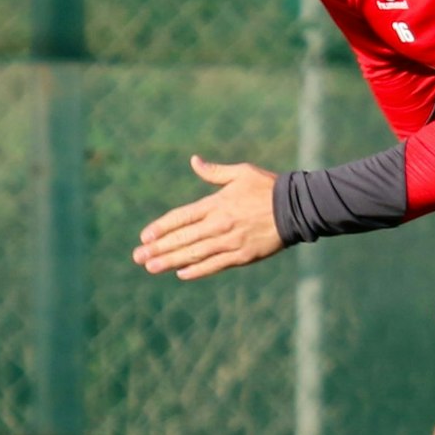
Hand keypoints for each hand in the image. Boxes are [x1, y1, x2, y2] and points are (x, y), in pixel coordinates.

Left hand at [133, 156, 284, 280]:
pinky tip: (182, 273)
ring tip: (152, 267)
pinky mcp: (243, 256)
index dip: (161, 227)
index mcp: (216, 203)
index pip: (181, 217)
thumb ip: (214, 172)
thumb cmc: (268, 187)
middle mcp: (219, 224)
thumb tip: (194, 161)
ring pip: (195, 254)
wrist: (296, 208)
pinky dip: (198, 270)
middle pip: (183, 238)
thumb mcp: (241, 173)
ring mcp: (230, 242)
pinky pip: (215, 265)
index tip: (144, 236)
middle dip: (158, 248)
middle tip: (138, 257)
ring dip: (171, 261)